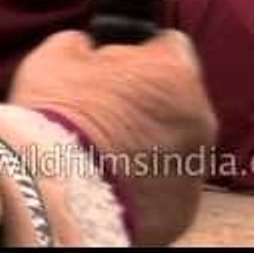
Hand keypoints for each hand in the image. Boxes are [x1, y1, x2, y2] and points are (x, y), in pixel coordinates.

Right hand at [9, 29, 216, 244]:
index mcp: (173, 71)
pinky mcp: (184, 208)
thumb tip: (86, 47)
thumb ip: (83, 44)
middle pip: (178, 96)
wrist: (55, 197)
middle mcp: (198, 116)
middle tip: (107, 112)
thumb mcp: (57, 56)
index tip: (118, 67)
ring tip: (106, 154)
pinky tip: (113, 182)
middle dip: (149, 101)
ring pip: (176, 142)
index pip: (171, 44)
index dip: (141, 53)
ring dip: (151, 142)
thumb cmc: (57, 118)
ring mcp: (195, 166)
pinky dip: (147, 180)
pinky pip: (168, 183)